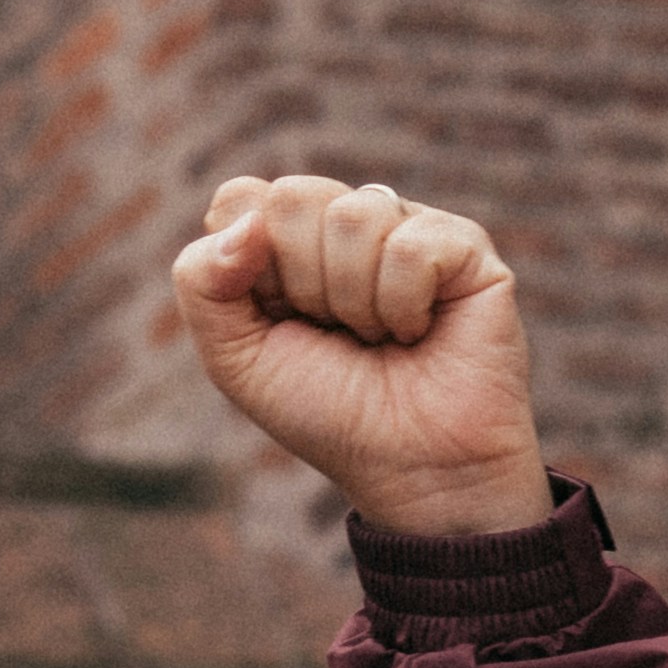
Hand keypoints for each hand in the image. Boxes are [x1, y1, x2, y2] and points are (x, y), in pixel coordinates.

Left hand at [176, 174, 553, 537]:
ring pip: (353, 215)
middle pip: (292, 197)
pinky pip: (410, 246)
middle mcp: (349, 223)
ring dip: (356, 302)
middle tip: (338, 334)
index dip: (250, 268)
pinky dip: (403, 306)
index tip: (283, 321)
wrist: (411, 470)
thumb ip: (201, 281)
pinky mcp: (466, 247)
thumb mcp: (234, 357)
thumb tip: (249, 223)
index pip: (242, 198)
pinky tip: (421, 332)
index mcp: (290, 240)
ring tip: (382, 339)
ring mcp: (409, 227)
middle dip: (304, 284)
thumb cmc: (329, 415)